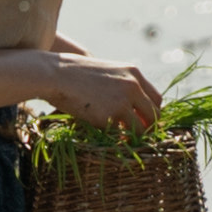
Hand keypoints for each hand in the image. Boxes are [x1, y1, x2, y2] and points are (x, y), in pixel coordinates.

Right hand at [41, 57, 165, 133]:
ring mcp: (122, 102)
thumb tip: (130, 105)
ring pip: (141, 129)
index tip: (144, 121)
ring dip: (133, 137)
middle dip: (147, 128)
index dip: (152, 113)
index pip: (156, 99)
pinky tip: (107, 137)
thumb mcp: (106, 71)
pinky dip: (116, 138)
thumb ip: (121, 85)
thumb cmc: (75, 73)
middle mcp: (133, 86)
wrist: (55, 74)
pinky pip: (120, 134)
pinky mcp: (109, 116)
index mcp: (133, 73)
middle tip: (136, 136)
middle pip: (154, 115)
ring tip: (122, 140)